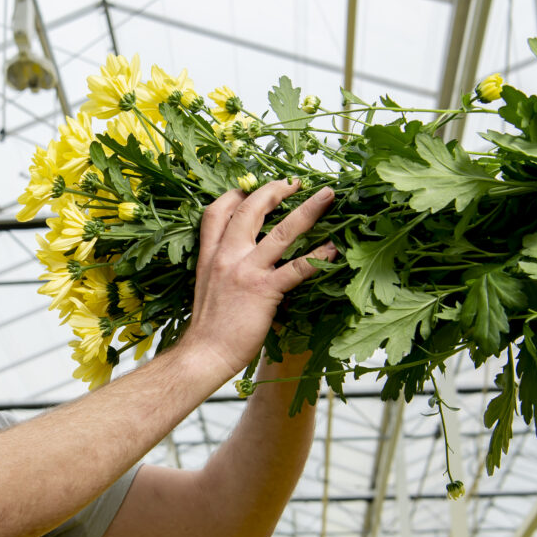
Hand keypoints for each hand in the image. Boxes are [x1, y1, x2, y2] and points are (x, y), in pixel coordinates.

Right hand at [179, 179, 336, 380]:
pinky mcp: (264, 291)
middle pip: (250, 210)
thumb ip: (222, 268)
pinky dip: (318, 257)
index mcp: (210, 255)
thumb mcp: (206, 287)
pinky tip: (334, 249)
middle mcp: (226, 256)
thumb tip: (243, 262)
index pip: (215, 212)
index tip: (251, 187)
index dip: (235, 194)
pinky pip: (296, 268)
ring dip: (308, 211)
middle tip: (295, 182)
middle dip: (274, 190)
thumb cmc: (207, 328)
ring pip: (281, 232)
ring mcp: (246, 271)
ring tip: (327, 197)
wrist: (203, 354)